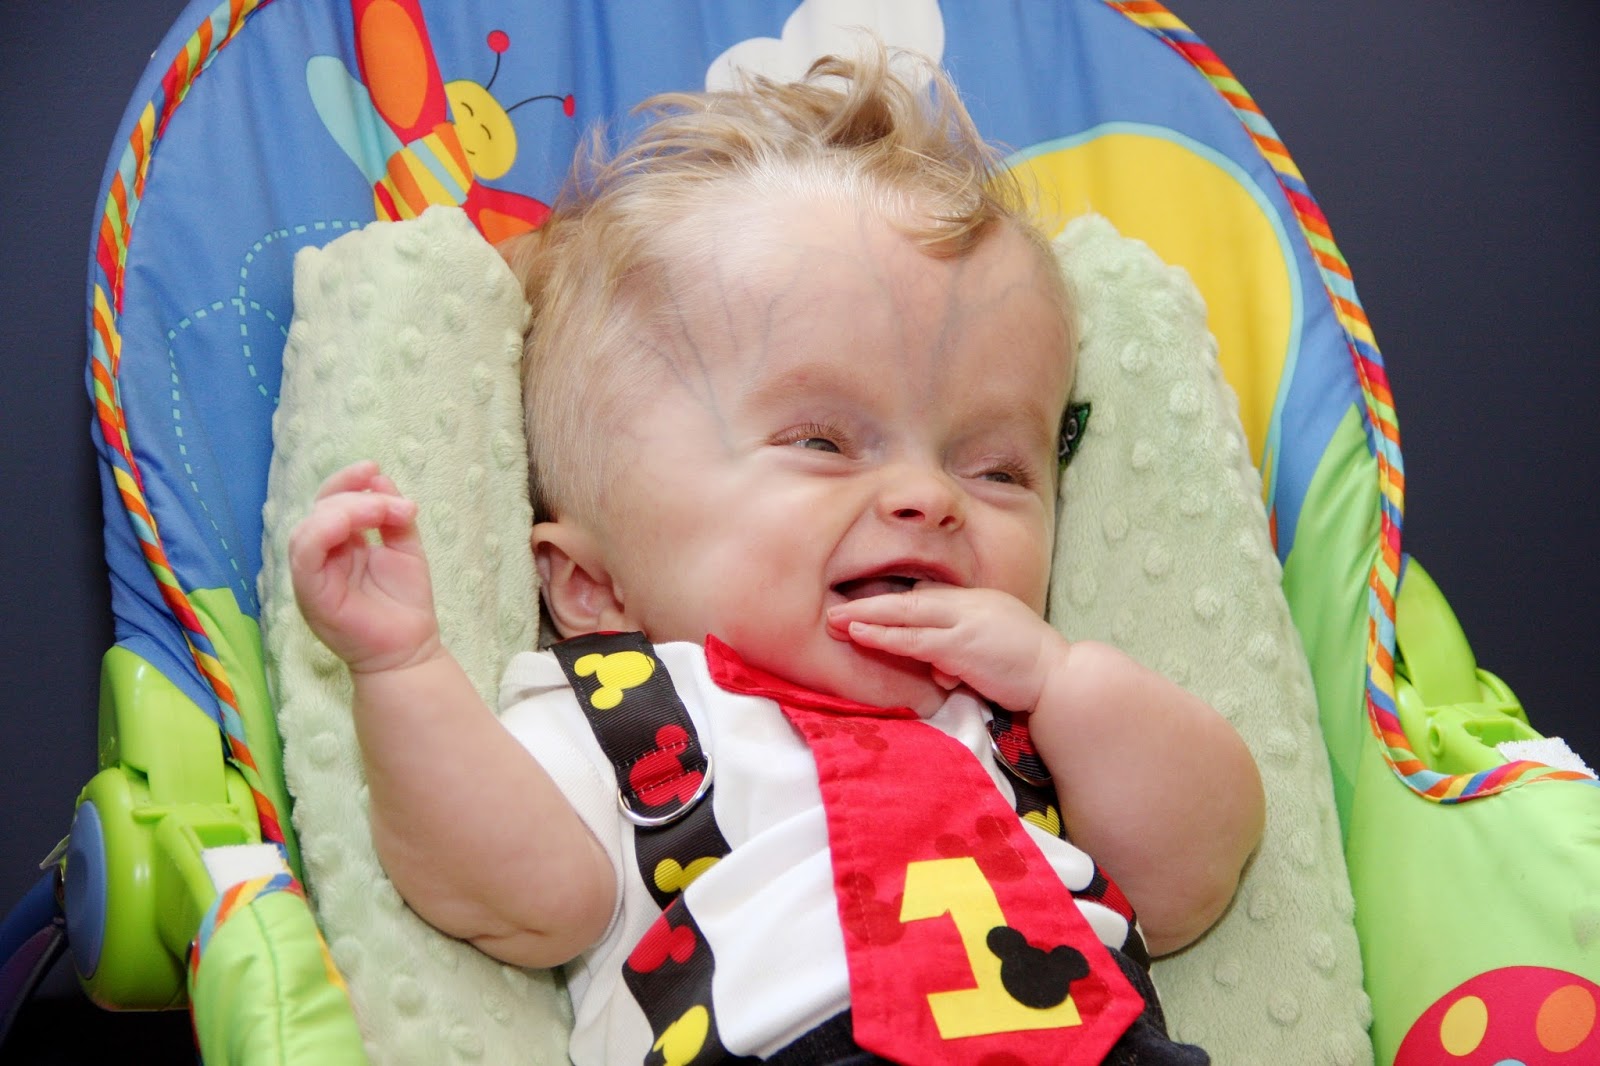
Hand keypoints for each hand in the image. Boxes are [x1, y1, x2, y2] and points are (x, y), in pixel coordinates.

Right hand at [287, 460, 440, 673]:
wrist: (410, 649)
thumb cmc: (405, 602)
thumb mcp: (404, 546)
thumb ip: (391, 515)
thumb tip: (379, 478)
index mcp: (338, 544)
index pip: (329, 501)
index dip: (346, 480)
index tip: (374, 468)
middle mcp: (320, 558)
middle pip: (318, 509)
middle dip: (354, 495)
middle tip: (392, 504)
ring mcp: (312, 576)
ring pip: (308, 528)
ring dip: (345, 511)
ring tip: (382, 513)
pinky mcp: (310, 595)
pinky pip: (304, 556)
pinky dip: (323, 533)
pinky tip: (353, 527)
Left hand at [826, 584, 1069, 711]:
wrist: (1060, 679)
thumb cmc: (1030, 672)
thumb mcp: (992, 651)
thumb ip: (962, 655)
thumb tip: (939, 670)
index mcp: (977, 602)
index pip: (927, 597)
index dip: (893, 602)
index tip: (864, 605)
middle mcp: (968, 604)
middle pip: (909, 599)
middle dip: (869, 603)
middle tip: (833, 607)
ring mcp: (964, 621)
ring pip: (905, 614)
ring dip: (867, 616)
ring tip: (835, 618)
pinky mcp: (961, 645)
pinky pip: (914, 639)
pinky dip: (885, 636)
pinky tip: (861, 634)